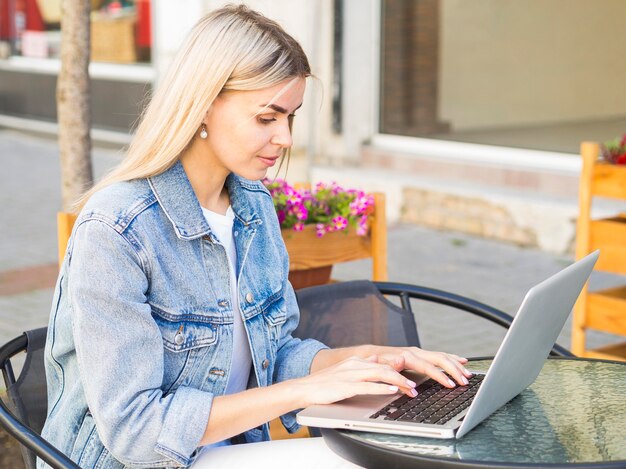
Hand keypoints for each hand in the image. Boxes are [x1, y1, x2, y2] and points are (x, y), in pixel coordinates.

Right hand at [292, 355, 416, 407]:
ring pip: (380, 374)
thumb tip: (377, 359)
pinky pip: (368, 386)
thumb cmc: (324, 383)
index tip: (411, 378)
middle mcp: (355, 364)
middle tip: (415, 387)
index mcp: (356, 361)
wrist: (304, 388)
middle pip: (385, 368)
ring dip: (398, 382)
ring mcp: (350, 374)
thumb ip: (362, 365)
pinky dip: (382, 388)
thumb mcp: (345, 370)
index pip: (383, 364)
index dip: (399, 370)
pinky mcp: (346, 386)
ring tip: (410, 389)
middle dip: (403, 377)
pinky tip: (392, 391)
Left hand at [373, 346, 471, 391]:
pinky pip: (440, 355)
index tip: (452, 385)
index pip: (429, 367)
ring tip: (468, 374)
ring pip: (442, 356)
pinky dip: (452, 358)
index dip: (441, 376)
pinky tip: (462, 361)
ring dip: (456, 364)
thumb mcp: (382, 371)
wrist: (370, 355)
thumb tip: (410, 386)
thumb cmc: (376, 364)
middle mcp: (415, 352)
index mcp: (408, 356)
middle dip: (454, 370)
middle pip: (440, 359)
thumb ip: (396, 376)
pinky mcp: (420, 354)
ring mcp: (419, 352)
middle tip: (465, 381)